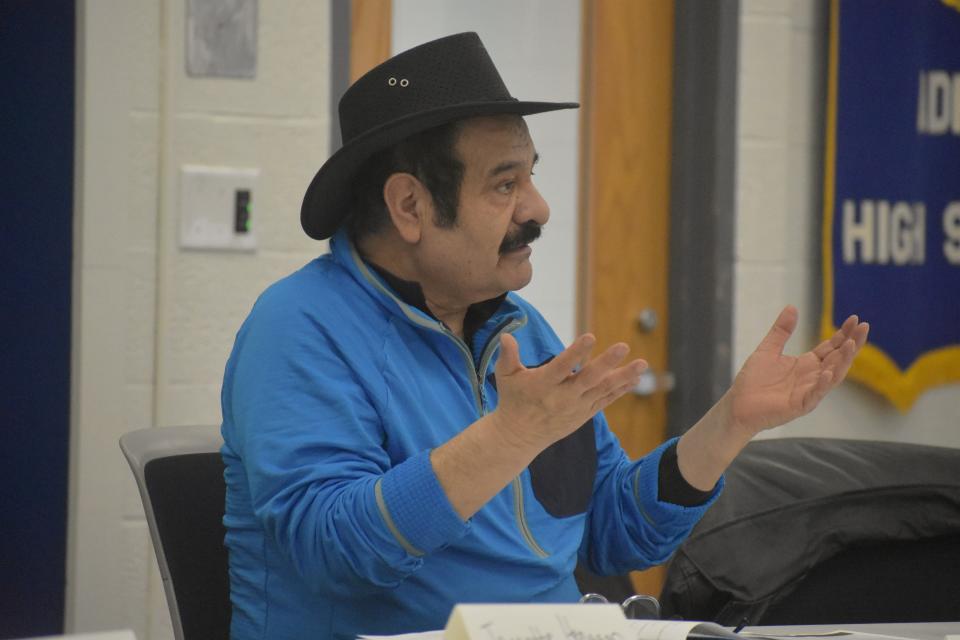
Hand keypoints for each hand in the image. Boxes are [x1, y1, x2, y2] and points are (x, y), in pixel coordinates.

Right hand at [491, 333, 646, 449]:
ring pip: (603, 390)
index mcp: (543, 385)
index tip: (590, 336)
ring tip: (642, 364)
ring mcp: (576, 407)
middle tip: (623, 346)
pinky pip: (605, 400)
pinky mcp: (584, 414)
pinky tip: (635, 379)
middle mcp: (562, 397)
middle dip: (606, 363)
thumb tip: (507, 336)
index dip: (576, 352)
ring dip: (623, 376)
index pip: (561, 366)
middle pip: (588, 379)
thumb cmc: (513, 399)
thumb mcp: (505, 376)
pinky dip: (620, 390)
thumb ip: (507, 355)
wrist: (520, 436)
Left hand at [727, 305, 868, 435]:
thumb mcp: (768, 349)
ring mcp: (809, 392)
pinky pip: (815, 394)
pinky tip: (828, 372)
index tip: (855, 319)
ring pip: (833, 375)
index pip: (831, 347)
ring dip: (843, 361)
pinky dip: (823, 384)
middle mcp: (812, 377)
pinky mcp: (800, 405)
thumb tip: (792, 307)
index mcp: (807, 364)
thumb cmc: (753, 380)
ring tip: (852, 344)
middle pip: (838, 359)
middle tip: (864, 327)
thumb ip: (781, 331)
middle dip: (852, 343)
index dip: (843, 334)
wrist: (738, 405)